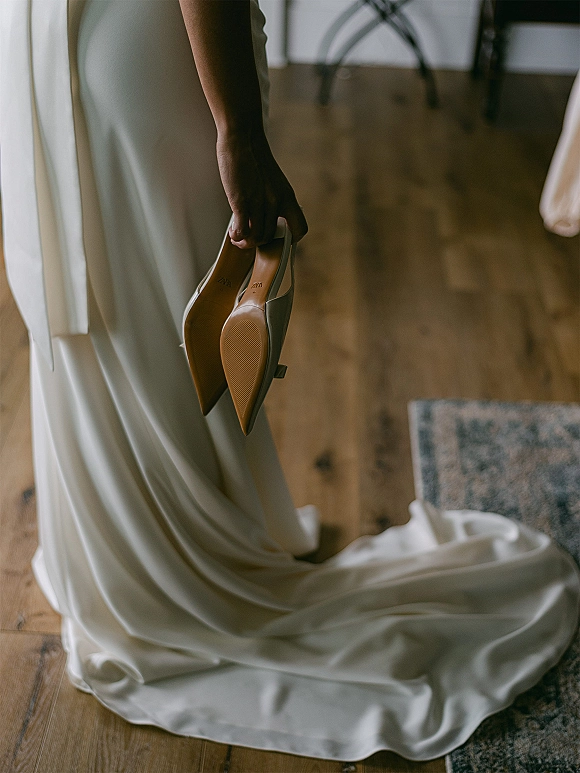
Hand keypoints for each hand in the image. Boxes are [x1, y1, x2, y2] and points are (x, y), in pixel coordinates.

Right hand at [216, 130, 307, 248]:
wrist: (243, 138)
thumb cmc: (253, 156)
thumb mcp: (272, 181)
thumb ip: (272, 198)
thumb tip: (264, 215)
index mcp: (287, 197)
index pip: (300, 229)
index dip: (291, 239)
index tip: (278, 239)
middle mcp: (277, 203)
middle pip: (272, 238)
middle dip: (259, 243)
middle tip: (248, 239)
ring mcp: (260, 204)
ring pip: (257, 238)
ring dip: (246, 242)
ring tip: (238, 237)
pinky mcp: (242, 202)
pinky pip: (243, 231)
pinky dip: (237, 236)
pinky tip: (232, 232)